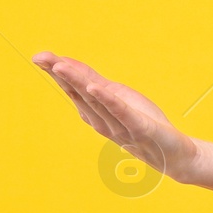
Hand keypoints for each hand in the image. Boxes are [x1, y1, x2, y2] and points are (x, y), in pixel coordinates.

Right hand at [32, 52, 200, 182]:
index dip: (57, 72)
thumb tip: (72, 67)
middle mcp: (101, 120)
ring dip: (77, 82)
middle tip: (40, 57)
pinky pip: (120, 112)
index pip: (73, 89)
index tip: (39, 57)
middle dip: (59, 74)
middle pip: (78, 93)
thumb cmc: (144, 124)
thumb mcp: (119, 98)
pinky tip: (95, 88)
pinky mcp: (138, 127)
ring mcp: (118, 125)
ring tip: (60, 66)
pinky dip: (107, 100)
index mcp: (96, 113)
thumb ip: (96, 84)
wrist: (172, 155)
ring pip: (94, 101)